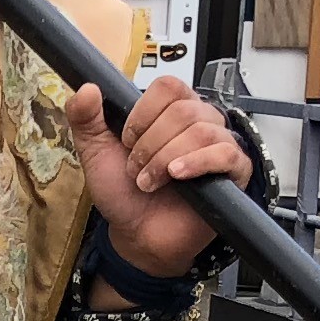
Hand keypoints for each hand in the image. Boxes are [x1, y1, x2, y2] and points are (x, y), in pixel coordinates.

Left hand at [69, 74, 250, 280]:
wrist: (136, 234)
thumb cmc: (123, 192)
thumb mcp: (95, 152)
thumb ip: (85, 118)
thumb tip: (87, 88)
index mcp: (170, 109)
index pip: (169, 86)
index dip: (144, 113)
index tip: (127, 141)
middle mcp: (199, 121)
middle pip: (184, 110)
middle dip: (150, 144)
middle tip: (136, 170)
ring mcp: (218, 145)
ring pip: (202, 131)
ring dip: (166, 158)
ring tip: (149, 182)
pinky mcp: (234, 171)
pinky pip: (227, 153)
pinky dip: (198, 163)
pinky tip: (177, 175)